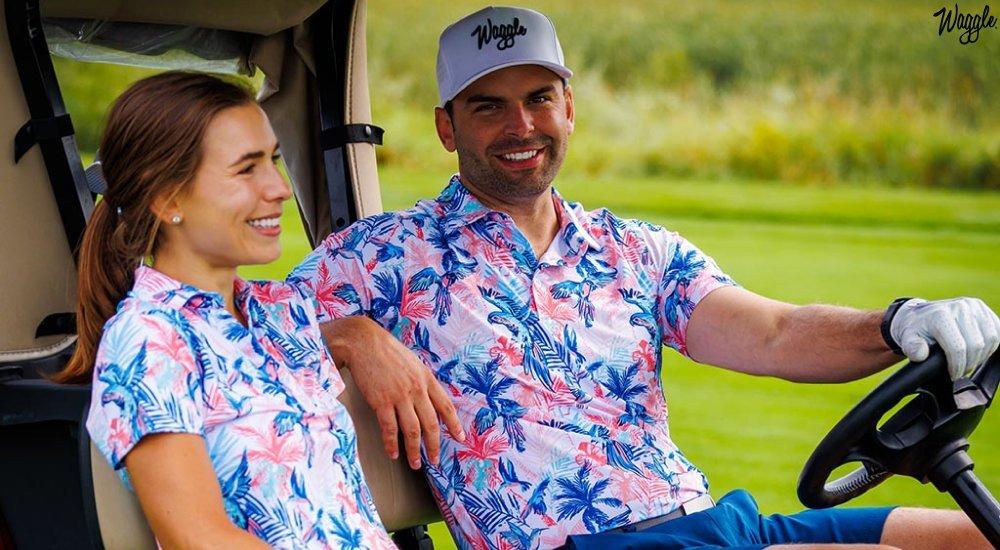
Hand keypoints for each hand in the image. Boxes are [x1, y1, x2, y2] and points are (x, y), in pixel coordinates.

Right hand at [321, 316, 464, 468]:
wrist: (364, 342)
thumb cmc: (387, 351)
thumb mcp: (413, 363)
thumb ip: (422, 381)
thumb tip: (429, 400)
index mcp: (426, 379)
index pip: (446, 406)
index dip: (454, 424)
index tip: (460, 438)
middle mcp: (416, 389)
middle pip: (430, 424)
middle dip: (434, 446)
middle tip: (435, 460)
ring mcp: (399, 396)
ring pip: (412, 430)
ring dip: (414, 450)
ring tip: (415, 464)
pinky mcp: (381, 402)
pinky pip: (389, 429)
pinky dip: (392, 444)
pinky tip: (393, 454)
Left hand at [890, 297, 999, 379]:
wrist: (919, 315)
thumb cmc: (915, 329)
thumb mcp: (907, 339)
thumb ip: (912, 348)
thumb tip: (921, 354)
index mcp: (941, 315)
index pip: (958, 348)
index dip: (957, 366)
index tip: (952, 374)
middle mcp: (959, 307)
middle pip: (977, 345)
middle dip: (969, 363)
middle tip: (960, 370)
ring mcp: (973, 306)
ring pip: (992, 339)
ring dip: (982, 355)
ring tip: (968, 361)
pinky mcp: (982, 308)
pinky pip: (997, 331)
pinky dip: (991, 344)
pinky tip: (978, 351)